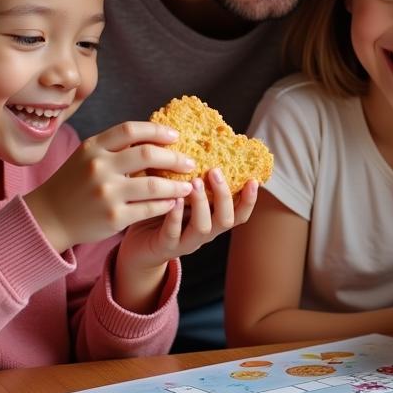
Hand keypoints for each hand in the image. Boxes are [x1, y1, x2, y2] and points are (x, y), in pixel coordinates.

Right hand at [24, 121, 195, 251]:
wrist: (49, 218)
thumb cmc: (74, 183)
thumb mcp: (87, 156)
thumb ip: (115, 146)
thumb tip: (155, 136)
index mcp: (93, 148)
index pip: (131, 130)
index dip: (157, 131)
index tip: (176, 136)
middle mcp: (99, 168)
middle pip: (147, 154)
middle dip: (174, 157)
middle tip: (189, 161)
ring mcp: (107, 193)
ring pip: (154, 185)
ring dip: (176, 184)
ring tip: (188, 185)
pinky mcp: (114, 217)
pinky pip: (149, 208)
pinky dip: (166, 204)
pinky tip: (174, 202)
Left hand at [113, 171, 258, 312]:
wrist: (139, 247)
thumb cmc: (163, 215)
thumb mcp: (183, 197)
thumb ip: (195, 181)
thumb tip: (202, 146)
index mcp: (212, 220)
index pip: (239, 214)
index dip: (249, 200)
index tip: (253, 180)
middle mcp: (204, 233)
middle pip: (226, 220)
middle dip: (224, 195)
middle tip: (215, 172)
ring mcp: (186, 242)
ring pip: (203, 227)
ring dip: (201, 203)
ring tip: (194, 182)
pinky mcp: (165, 246)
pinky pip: (173, 233)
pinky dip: (175, 216)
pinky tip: (174, 199)